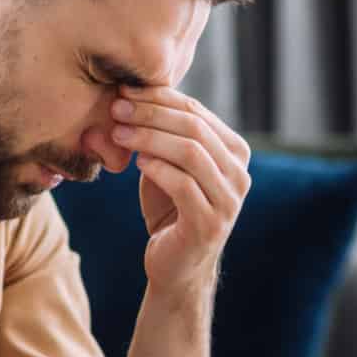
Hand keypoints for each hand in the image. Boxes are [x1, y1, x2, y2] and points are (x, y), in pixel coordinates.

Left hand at [108, 86, 250, 298]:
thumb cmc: (169, 209)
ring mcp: (229, 200)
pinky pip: (183, 184)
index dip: (159, 97)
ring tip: (118, 133)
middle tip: (116, 108)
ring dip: (149, 137)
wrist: (176, 265)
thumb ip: (162, 134)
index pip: (197, 112)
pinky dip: (157, 168)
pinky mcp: (210, 224)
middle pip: (195, 128)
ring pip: (190, 152)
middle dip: (151, 113)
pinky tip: (136, 162)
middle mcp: (240, 174)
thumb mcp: (168, 165)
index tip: (123, 90)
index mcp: (235, 152)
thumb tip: (128, 92)